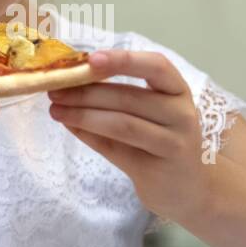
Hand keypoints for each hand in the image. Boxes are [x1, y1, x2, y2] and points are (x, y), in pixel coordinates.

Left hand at [47, 50, 210, 222]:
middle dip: (87, 92)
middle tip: (55, 89)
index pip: (156, 66)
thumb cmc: (164, 140)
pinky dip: (89, 136)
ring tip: (56, 110)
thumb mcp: (152, 112)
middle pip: (129, 98)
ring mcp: (172, 144)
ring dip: (83, 115)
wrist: (189, 187)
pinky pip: (115, 149)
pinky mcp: (155, 170)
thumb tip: (73, 80)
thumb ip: (121, 96)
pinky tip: (71, 127)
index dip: (124, 60)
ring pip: (122, 124)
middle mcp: (181, 114)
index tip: (91, 58)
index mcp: (178, 91)